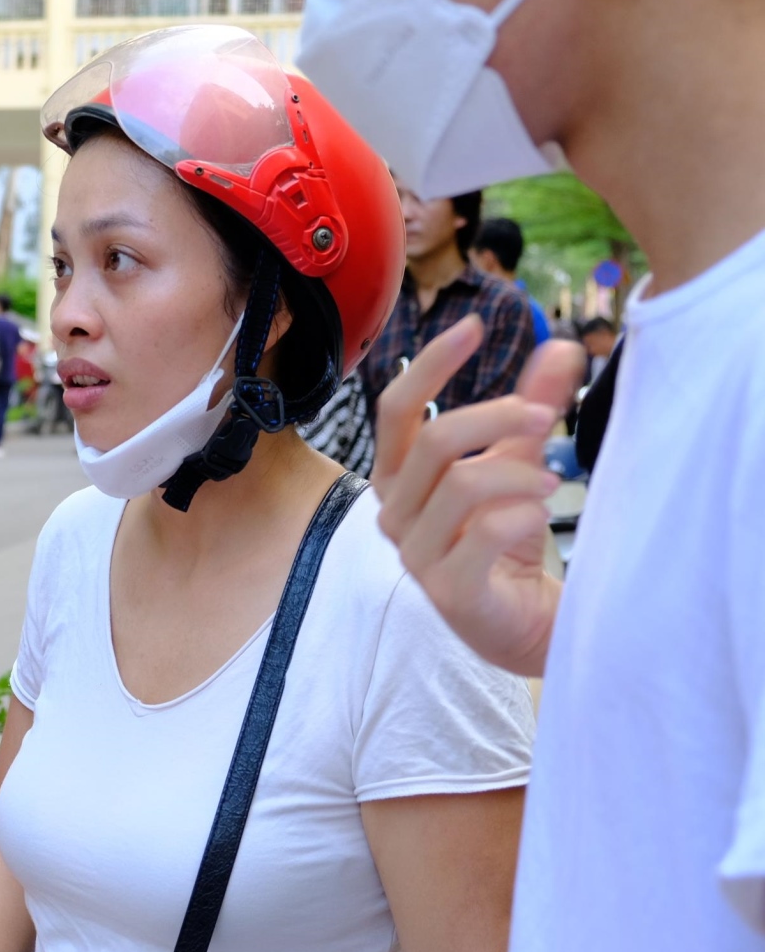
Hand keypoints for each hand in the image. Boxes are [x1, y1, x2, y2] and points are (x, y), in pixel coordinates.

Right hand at [373, 317, 586, 675]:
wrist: (519, 623)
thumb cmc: (504, 541)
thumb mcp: (516, 465)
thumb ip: (529, 410)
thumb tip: (559, 347)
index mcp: (397, 477)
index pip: (396, 409)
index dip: (432, 366)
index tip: (474, 328)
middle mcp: (393, 512)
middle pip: (433, 440)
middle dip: (496, 417)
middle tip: (545, 416)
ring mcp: (415, 554)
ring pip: (461, 485)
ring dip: (519, 474)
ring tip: (552, 485)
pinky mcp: (448, 591)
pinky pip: (484, 535)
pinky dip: (521, 517)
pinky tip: (538, 519)